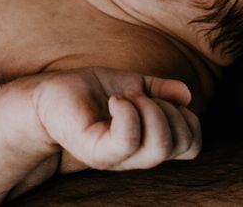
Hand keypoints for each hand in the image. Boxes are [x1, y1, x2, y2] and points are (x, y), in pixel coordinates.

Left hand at [32, 68, 200, 171]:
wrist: (50, 95)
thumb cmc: (90, 91)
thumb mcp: (135, 84)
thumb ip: (162, 90)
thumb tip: (187, 95)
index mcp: (150, 141)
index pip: (192, 144)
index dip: (189, 119)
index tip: (162, 98)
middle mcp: (137, 155)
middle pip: (180, 144)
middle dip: (169, 109)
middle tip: (140, 96)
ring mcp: (117, 157)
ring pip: (159, 144)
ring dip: (150, 109)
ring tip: (125, 98)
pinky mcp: (96, 152)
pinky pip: (128, 140)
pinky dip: (127, 112)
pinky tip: (114, 100)